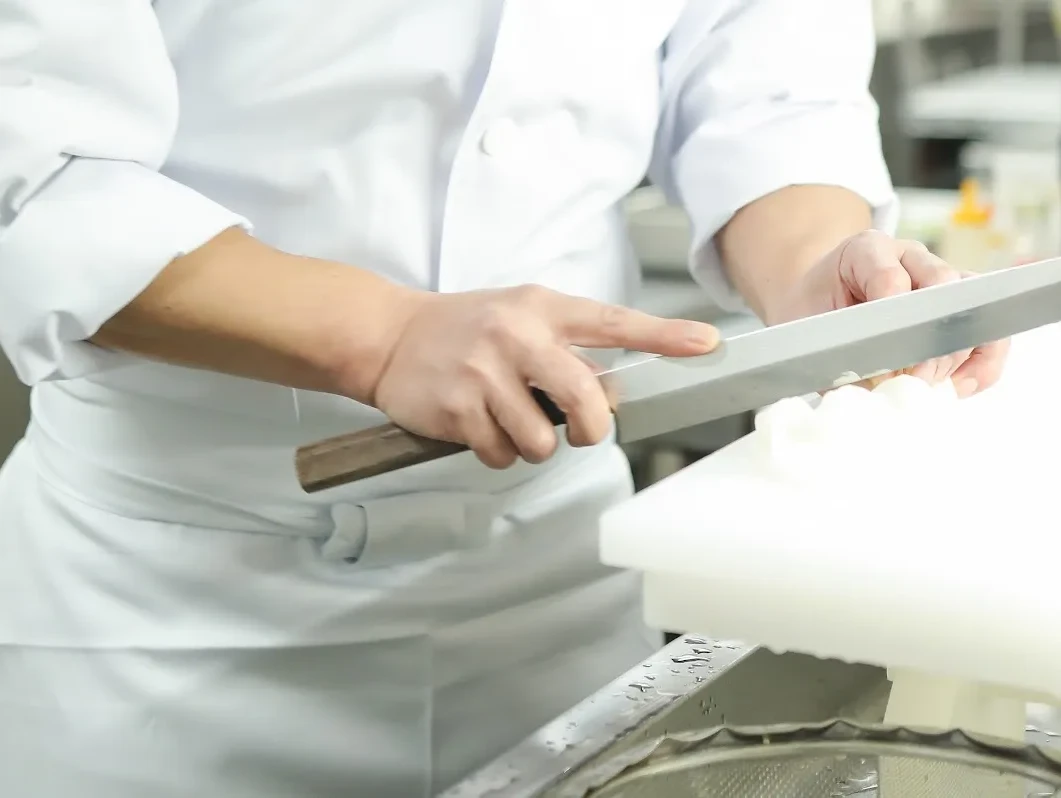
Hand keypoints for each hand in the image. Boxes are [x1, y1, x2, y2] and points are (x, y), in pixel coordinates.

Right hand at [372, 285, 718, 467]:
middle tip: (579, 429)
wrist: (390, 336)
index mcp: (541, 308)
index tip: (705, 344)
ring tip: (509, 419)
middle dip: (591, 428)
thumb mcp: (520, 316)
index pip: (612, 322)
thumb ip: (566, 346)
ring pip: (542, 440)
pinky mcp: (457, 407)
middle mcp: (516, 336)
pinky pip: (501, 454)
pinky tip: (480, 426)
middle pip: (586, 398)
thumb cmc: (466, 329)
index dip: (662, 336)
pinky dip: (497, 452)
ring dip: (532, 443)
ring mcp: (484, 372)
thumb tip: (611, 392)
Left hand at [765, 230, 1009, 397]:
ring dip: (956, 353)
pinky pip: (986, 332)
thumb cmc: (812, 311)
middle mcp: (910, 256)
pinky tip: (954, 387)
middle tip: (911, 381)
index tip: (886, 355)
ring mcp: (939, 278)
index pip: (889, 277)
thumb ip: (837, 351)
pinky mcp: (958, 307)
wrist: (819, 303)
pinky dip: (979, 363)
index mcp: (867, 250)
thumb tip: (876, 388)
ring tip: (929, 387)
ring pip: (971, 306)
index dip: (891, 318)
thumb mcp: (808, 326)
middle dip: (929, 340)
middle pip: (942, 287)